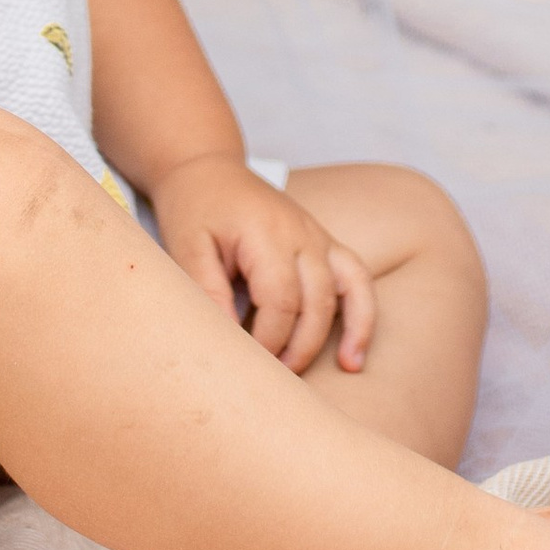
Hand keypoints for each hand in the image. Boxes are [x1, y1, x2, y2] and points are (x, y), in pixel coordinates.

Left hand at [147, 155, 374, 375]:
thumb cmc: (194, 209)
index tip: (247, 364)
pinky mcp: (325, 245)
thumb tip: (228, 341)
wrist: (208, 169)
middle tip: (273, 379)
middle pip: (316, 302)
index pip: (280, 300)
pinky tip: (355, 355)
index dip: (268, 340)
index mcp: (266, 233)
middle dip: (299, 347)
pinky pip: (358, 278)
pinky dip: (364, 315)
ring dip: (342, 335)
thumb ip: (207, 290)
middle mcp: (302, 234)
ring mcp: (319, 237)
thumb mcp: (186, 247)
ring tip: (342, 370)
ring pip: (347, 292)